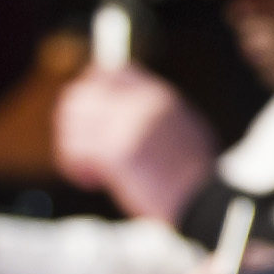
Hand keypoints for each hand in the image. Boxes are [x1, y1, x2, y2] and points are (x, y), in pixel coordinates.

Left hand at [50, 66, 215, 222]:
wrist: (202, 201)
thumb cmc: (191, 175)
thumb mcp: (181, 128)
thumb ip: (152, 113)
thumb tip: (118, 106)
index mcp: (159, 95)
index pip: (112, 73)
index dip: (91, 87)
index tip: (84, 107)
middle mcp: (142, 103)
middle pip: (83, 93)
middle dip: (71, 120)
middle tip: (77, 144)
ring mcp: (128, 124)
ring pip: (72, 122)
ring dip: (72, 146)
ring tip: (88, 168)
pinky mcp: (116, 152)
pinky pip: (75, 150)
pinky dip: (76, 167)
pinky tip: (93, 181)